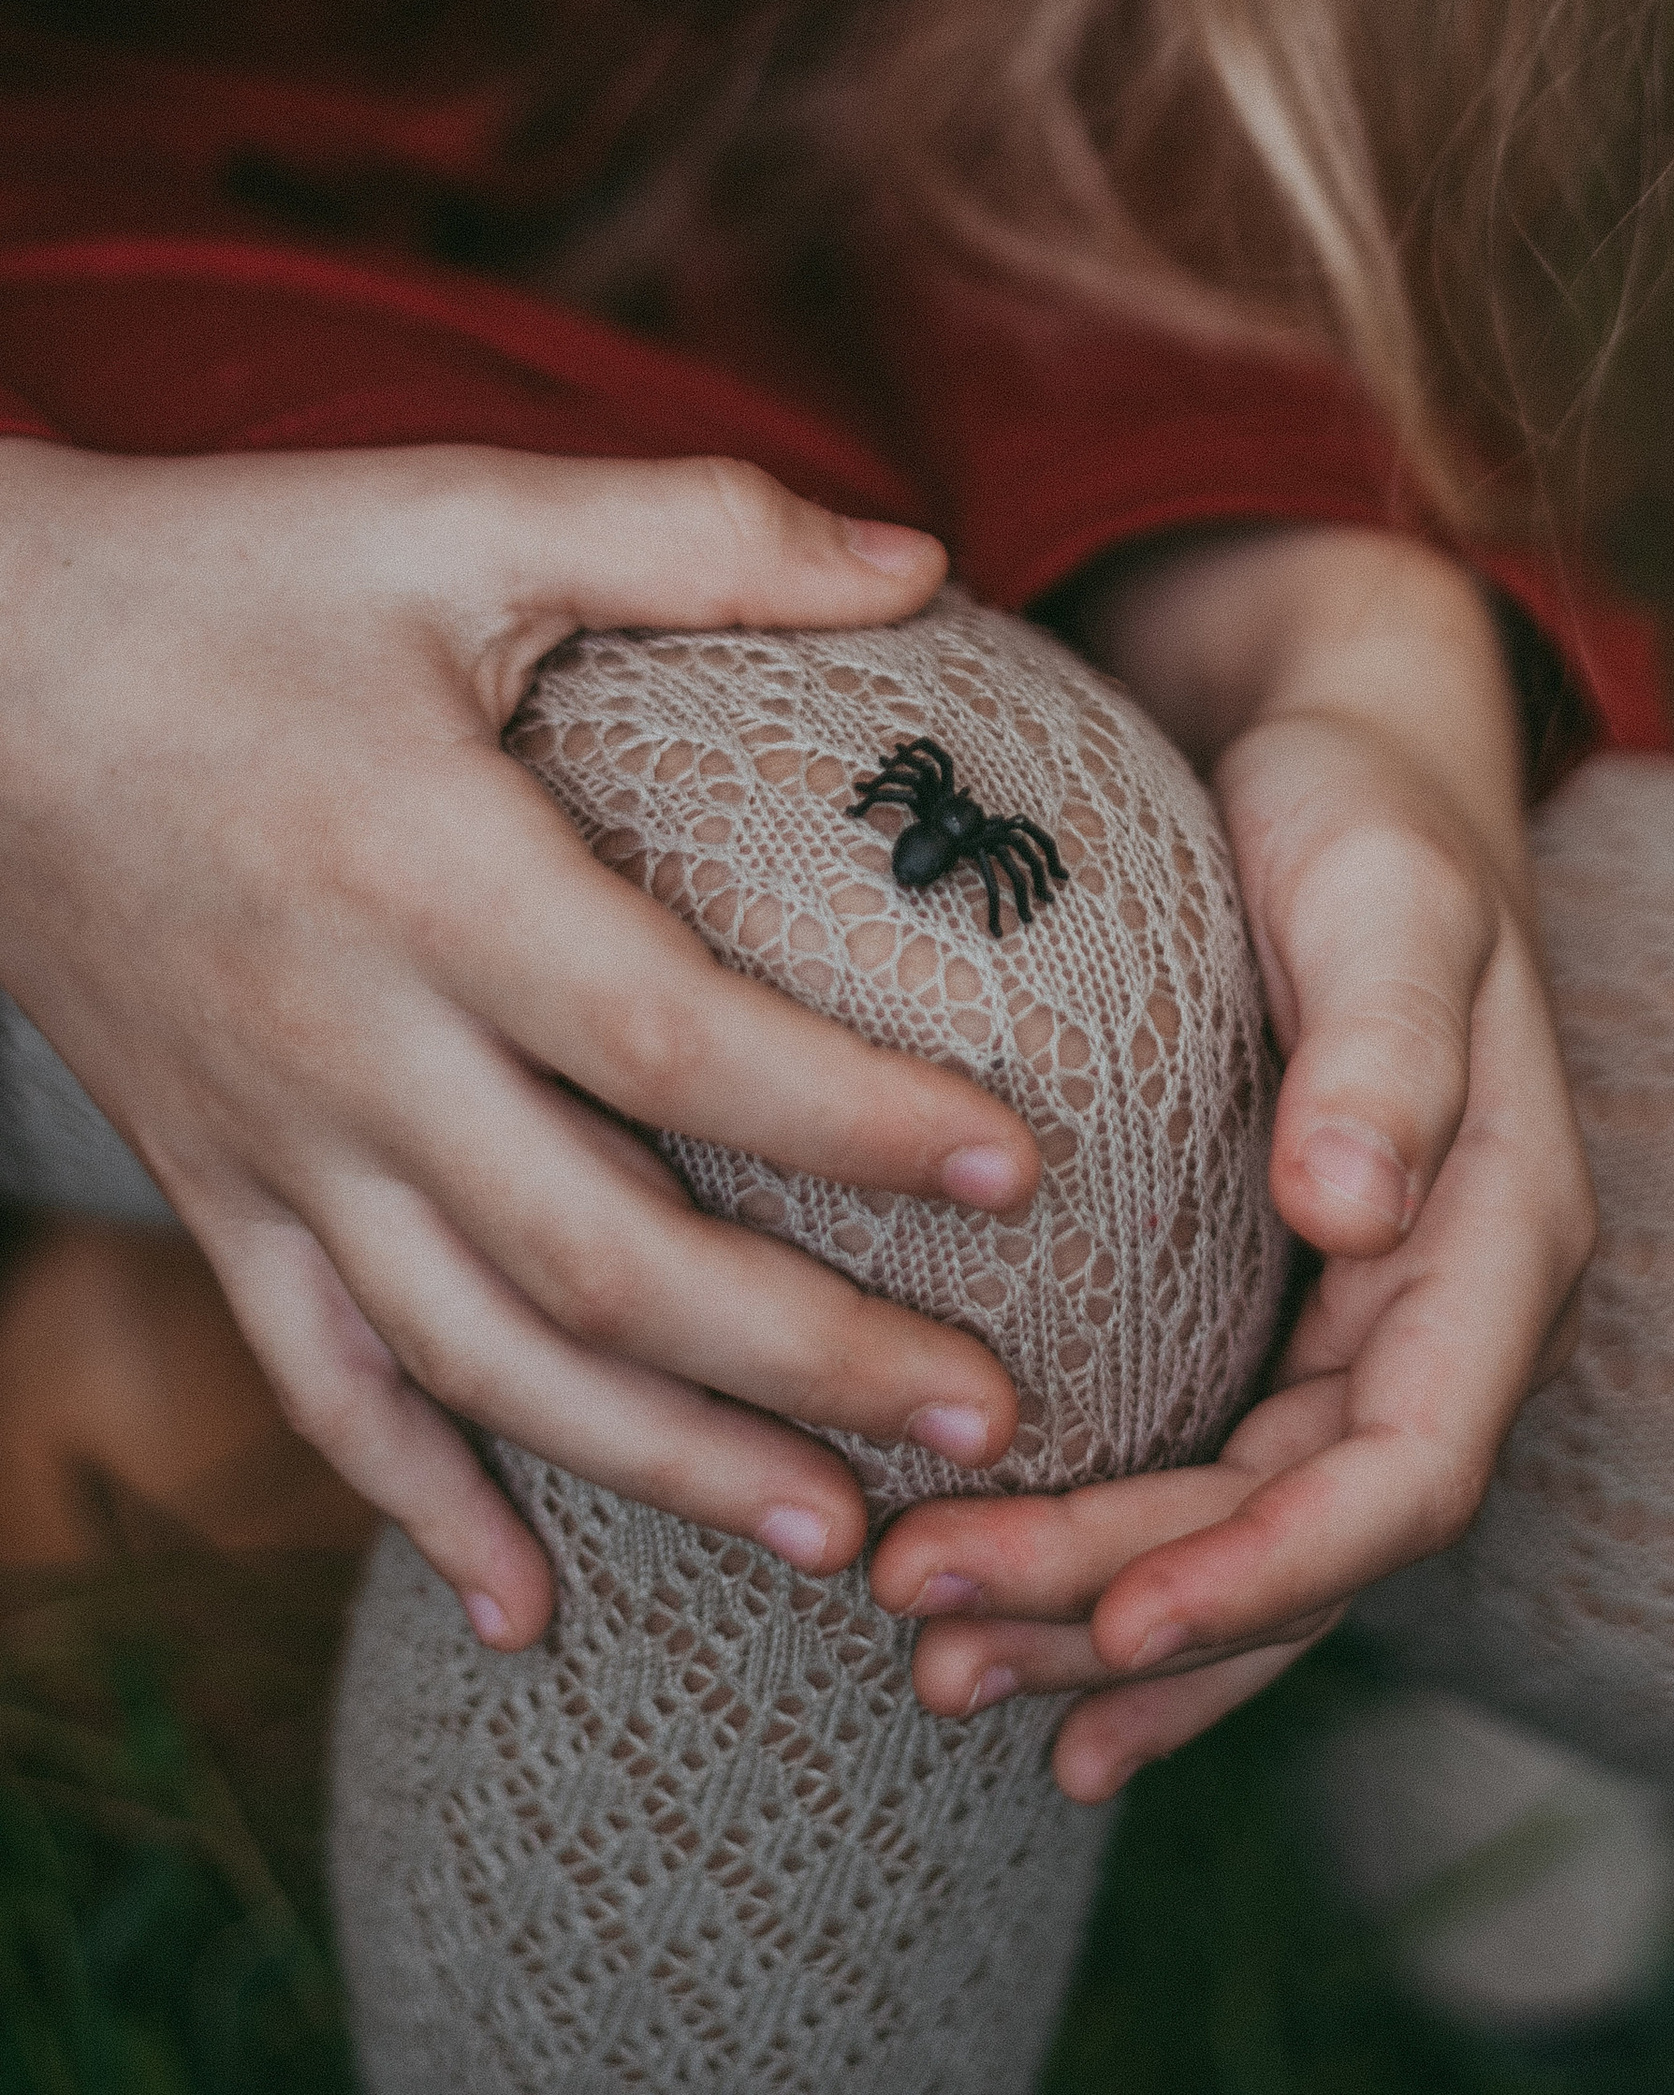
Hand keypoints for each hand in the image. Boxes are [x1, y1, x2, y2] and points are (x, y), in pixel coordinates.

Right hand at [0, 441, 1046, 1644]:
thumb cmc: (235, 573)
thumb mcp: (458, 512)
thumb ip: (697, 530)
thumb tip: (926, 559)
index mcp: (426, 873)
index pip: (668, 1038)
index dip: (846, 1118)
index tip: (1016, 1166)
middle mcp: (347, 1042)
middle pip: (594, 1255)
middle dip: (802, 1356)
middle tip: (989, 1416)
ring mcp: (267, 1141)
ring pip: (474, 1360)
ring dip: (660, 1463)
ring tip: (834, 1534)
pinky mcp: (211, 1188)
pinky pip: (318, 1382)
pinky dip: (421, 1505)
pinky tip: (528, 1607)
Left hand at [869, 525, 1593, 1797]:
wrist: (1343, 754)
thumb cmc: (1362, 811)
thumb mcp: (1384, 895)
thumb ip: (1385, 1044)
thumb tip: (1356, 1210)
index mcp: (1508, 1236)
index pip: (1408, 1469)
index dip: (1266, 1566)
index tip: (1112, 1618)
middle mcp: (1451, 1313)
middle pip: (1306, 1534)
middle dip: (1125, 1611)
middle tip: (928, 1638)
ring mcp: (1370, 1327)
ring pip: (1255, 1539)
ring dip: (1103, 1629)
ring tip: (935, 1673)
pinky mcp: (1287, 1318)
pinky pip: (1218, 1488)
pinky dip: (1121, 1579)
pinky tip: (1014, 1642)